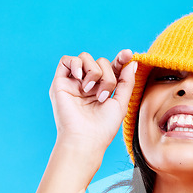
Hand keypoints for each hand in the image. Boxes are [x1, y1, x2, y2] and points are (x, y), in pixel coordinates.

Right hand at [49, 49, 136, 168]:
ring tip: (91, 91)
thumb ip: (127, 82)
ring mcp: (75, 83)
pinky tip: (81, 79)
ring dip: (94, 72)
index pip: (112, 68)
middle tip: (103, 96)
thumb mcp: (121, 103)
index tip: (128, 54)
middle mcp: (89, 85)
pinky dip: (76, 64)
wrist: (86, 139)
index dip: (120, 59)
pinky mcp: (60, 82)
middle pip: (101, 61)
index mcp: (103, 89)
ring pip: (86, 58)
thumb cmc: (104, 127)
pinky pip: (67, 60)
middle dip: (107, 76)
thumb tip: (131, 61)